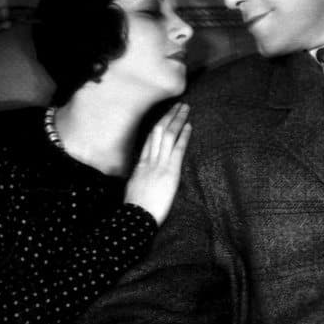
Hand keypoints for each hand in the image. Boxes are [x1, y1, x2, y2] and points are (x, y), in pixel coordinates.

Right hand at [125, 102, 190, 224]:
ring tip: (185, 108)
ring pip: (167, 135)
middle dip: (168, 116)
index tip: (165, 117)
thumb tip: (142, 179)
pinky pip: (176, 149)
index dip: (158, 127)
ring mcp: (158, 165)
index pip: (149, 140)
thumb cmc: (135, 210)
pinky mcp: (168, 172)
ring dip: (177, 120)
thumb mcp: (134, 190)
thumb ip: (140, 180)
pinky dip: (183, 136)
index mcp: (139, 165)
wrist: (136, 219)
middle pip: (158, 132)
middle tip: (177, 105)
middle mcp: (148, 161)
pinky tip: (189, 126)